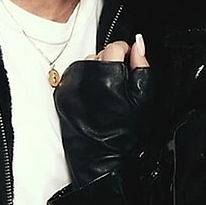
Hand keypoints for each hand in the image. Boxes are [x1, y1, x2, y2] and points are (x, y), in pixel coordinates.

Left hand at [55, 35, 151, 187]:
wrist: (103, 161)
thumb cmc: (127, 132)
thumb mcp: (143, 96)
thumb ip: (141, 65)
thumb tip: (138, 43)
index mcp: (107, 73)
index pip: (115, 46)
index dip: (127, 53)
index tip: (131, 63)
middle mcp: (85, 76)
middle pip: (101, 53)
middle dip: (112, 62)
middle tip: (121, 83)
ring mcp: (71, 85)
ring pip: (88, 63)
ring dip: (98, 69)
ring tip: (108, 91)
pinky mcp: (62, 94)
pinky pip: (76, 76)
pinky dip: (85, 81)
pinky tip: (95, 97)